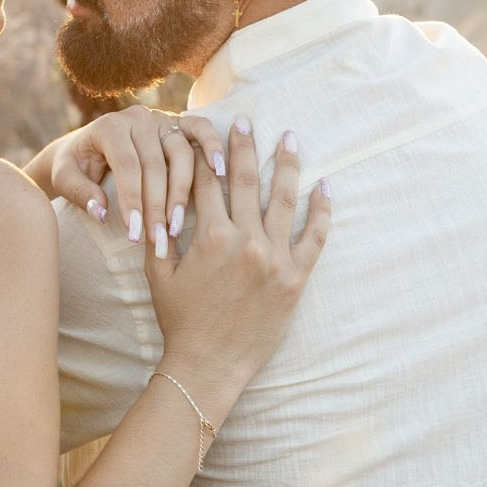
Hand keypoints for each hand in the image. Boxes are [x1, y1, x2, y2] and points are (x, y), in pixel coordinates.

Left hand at [47, 106, 204, 259]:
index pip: (127, 166)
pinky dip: (212, 147)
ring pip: (181, 153)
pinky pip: (201, 129)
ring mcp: (162, 118)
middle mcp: (138, 118)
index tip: (136, 234)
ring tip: (175, 226)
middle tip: (157, 241)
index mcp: (109, 126)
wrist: (86, 148)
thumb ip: (79, 192)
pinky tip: (219, 172)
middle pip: (155, 164)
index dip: (133, 201)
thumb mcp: (64, 178)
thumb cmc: (76, 166)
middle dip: (156, 207)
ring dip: (182, 192)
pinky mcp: (179, 122)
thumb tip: (102, 212)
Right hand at [145, 120, 329, 409]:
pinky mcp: (296, 278)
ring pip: (284, 200)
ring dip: (287, 165)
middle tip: (247, 121)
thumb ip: (162, 235)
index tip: (208, 131)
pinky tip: (325, 186)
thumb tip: (161, 199)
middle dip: (245, 147)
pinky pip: (314, 237)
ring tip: (290, 138)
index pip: (208, 182)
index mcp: (210, 236)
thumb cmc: (180, 321)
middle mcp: (245, 241)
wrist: (209, 365)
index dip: (206, 154)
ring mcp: (275, 259)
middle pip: (247, 181)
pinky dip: (321, 210)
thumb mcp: (160, 274)